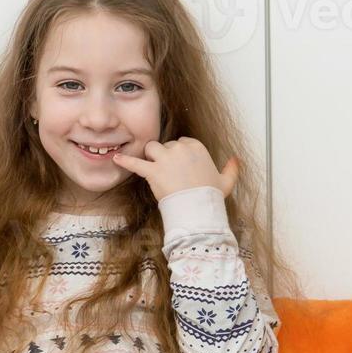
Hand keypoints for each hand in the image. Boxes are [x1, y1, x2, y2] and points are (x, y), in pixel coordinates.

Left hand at [111, 137, 238, 201]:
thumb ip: (231, 168)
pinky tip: (116, 159)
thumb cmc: (211, 196)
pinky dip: (125, 161)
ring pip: (151, 149)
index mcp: (196, 147)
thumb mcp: (226, 182)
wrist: (199, 210)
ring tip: (153, 169)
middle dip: (166, 157)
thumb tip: (235, 159)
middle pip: (166, 145)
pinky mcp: (153, 171)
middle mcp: (180, 148)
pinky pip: (136, 163)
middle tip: (170, 174)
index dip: (180, 155)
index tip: (181, 167)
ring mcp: (165, 159)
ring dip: (150, 157)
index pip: (182, 143)